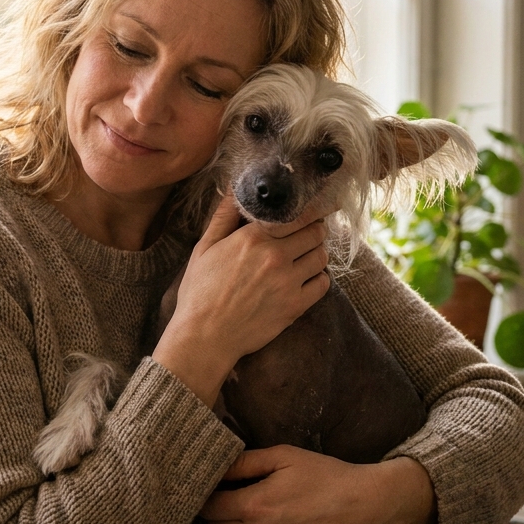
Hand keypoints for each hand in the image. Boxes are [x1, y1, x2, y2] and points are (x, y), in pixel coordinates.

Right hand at [154, 194, 331, 405]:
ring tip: (304, 255)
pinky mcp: (296, 306)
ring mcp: (288, 282)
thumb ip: (224, 216)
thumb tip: (234, 188)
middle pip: (315, 232)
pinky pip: (323, 284)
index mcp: (253, 238)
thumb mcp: (204, 248)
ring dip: (316, 252)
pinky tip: (305, 278)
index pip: (297, 214)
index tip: (315, 207)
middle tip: (307, 233)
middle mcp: (275, 256)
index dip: (309, 209)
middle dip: (314, 229)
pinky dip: (319, 278)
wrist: (205, 336)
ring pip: (321, 256)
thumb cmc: (200, 291)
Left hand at [200, 446, 436, 523]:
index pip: (210, 508)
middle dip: (218, 515)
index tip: (215, 488)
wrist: (365, 506)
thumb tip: (217, 465)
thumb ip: (245, 462)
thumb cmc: (325, 476)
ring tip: (248, 517)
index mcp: (255, 505)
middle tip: (231, 499)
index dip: (208, 496)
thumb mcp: (284, 455)